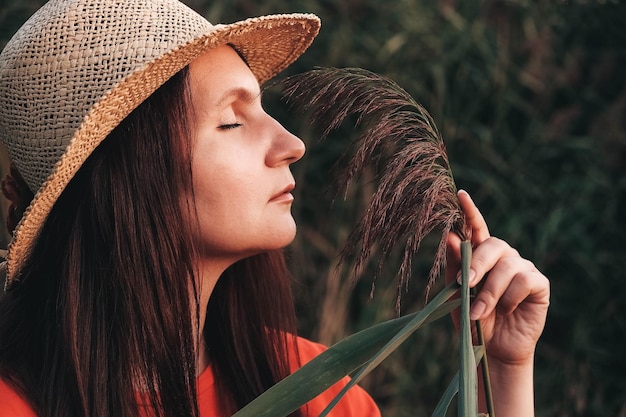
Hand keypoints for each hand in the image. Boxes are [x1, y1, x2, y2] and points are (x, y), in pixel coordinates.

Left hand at [446, 190, 549, 366]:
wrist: (492, 349)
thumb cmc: (472, 318)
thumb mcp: (457, 293)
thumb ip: (455, 265)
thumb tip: (449, 235)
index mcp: (481, 255)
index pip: (476, 228)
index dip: (470, 211)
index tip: (461, 194)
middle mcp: (504, 256)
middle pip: (492, 245)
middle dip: (476, 265)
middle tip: (465, 284)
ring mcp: (523, 268)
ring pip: (506, 267)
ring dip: (489, 292)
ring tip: (478, 313)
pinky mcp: (539, 283)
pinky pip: (524, 280)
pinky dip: (510, 296)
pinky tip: (507, 309)